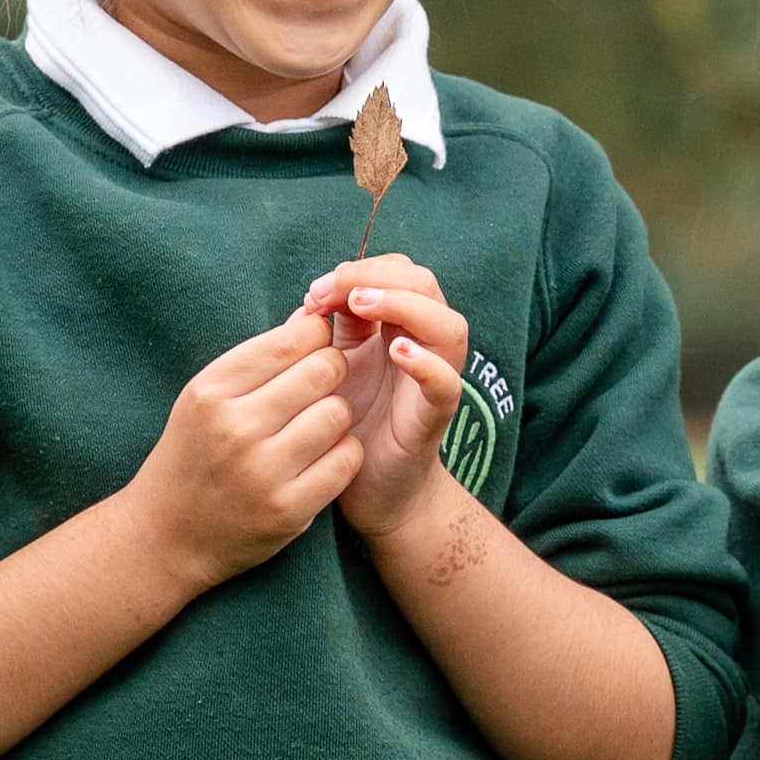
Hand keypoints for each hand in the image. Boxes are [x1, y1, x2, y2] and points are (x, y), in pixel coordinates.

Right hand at [123, 305, 363, 591]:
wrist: (165, 535)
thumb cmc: (194, 452)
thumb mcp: (207, 396)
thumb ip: (259, 356)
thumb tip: (313, 315)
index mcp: (212, 390)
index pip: (293, 339)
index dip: (316, 338)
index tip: (311, 352)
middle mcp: (235, 427)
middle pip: (325, 369)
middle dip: (331, 373)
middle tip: (319, 389)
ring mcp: (262, 471)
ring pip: (339, 413)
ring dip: (336, 416)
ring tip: (315, 426)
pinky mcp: (288, 509)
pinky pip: (346, 459)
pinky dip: (342, 454)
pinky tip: (321, 458)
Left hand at [308, 255, 470, 533]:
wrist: (368, 490)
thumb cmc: (348, 423)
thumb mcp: (329, 367)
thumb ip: (325, 331)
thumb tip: (311, 299)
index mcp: (397, 327)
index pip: (396, 272)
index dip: (359, 269)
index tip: (314, 291)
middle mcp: (423, 346)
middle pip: (425, 285)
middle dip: (377, 276)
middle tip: (332, 291)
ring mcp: (434, 379)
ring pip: (448, 326)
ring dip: (404, 305)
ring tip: (362, 305)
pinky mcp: (435, 417)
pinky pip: (446, 383)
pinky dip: (427, 363)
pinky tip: (397, 352)